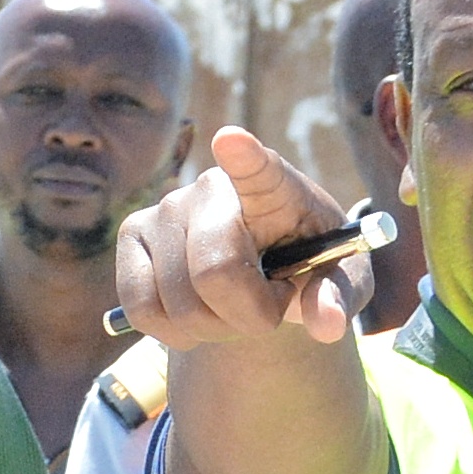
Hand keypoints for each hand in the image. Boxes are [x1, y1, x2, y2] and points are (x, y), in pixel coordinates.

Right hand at [112, 130, 359, 353]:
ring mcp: (164, 208)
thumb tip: (327, 323)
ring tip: (232, 311)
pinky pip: (141, 309)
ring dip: (212, 330)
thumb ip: (339, 294)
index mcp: (276, 187)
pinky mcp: (131, 236)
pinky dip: (172, 333)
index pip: (258, 169)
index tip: (231, 140)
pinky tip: (195, 319)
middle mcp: (211, 188)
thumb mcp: (341, 279)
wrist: (263, 270)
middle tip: (267, 313)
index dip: (244, 158)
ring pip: (178, 303)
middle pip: (215, 273)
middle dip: (247, 317)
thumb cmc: (308, 266)